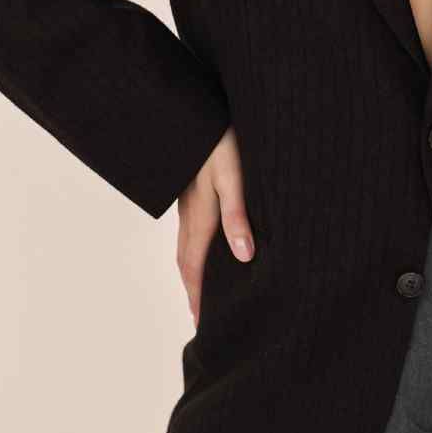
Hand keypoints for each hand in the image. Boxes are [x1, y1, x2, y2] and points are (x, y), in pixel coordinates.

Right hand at [175, 125, 256, 327]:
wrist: (193, 110)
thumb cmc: (220, 141)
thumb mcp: (234, 178)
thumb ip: (238, 216)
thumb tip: (244, 257)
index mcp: (200, 216)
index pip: (196, 266)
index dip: (200, 295)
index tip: (203, 322)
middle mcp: (190, 213)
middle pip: (187, 260)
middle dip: (193, 289)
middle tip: (200, 316)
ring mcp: (187, 200)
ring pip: (187, 243)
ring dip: (192, 270)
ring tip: (200, 288)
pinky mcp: (191, 188)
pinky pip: (190, 227)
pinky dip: (195, 247)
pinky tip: (205, 245)